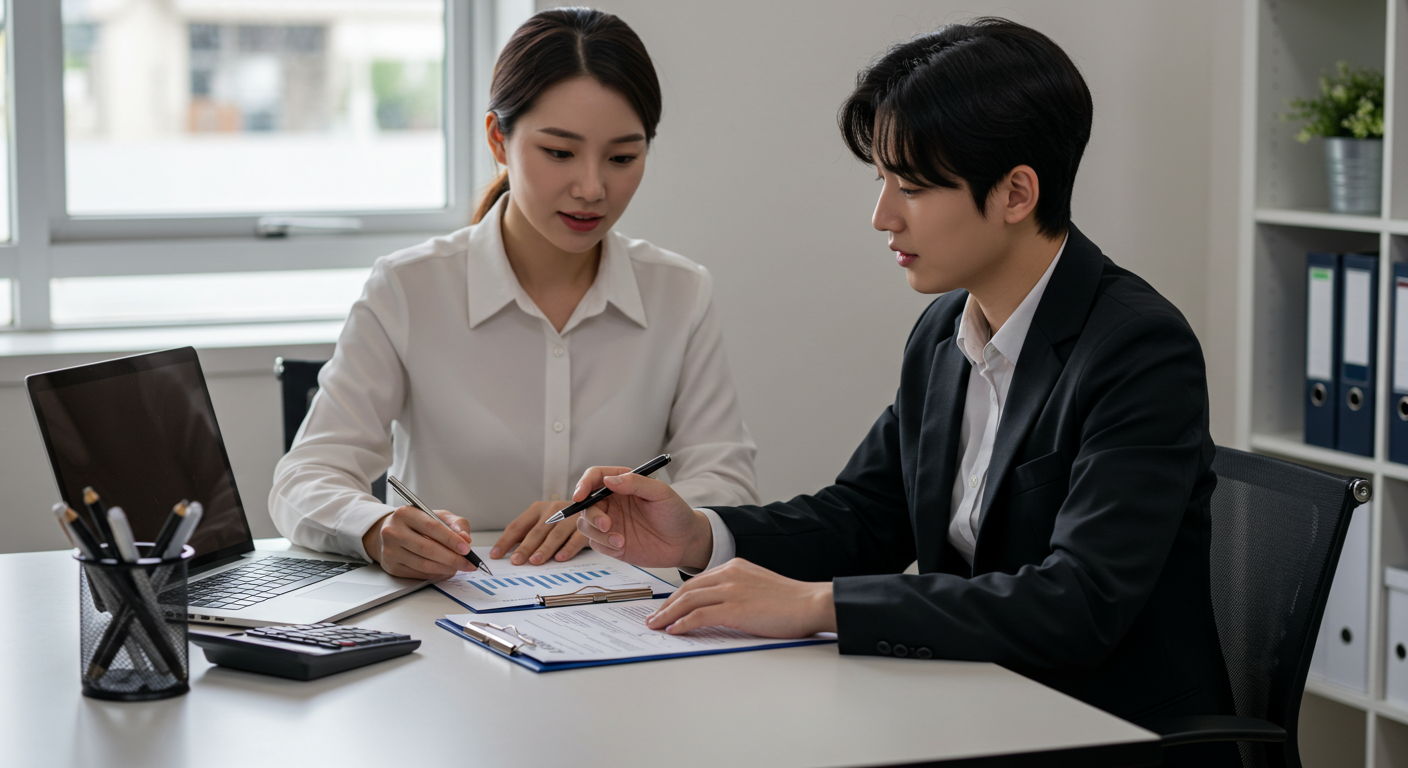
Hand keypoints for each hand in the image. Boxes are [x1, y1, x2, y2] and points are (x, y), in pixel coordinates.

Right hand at [361, 505, 474, 579]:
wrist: (393, 533)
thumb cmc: (418, 524)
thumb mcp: (438, 516)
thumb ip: (456, 524)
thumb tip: (466, 539)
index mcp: (405, 514)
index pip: (432, 527)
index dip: (451, 540)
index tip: (466, 549)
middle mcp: (393, 532)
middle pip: (427, 549)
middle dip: (452, 558)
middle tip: (467, 563)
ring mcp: (390, 551)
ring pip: (423, 564)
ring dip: (445, 569)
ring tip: (458, 568)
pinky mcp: (392, 567)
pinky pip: (418, 574)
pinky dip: (435, 574)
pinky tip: (444, 571)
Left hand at [490, 500, 588, 564]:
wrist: (594, 509)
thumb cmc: (563, 521)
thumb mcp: (544, 523)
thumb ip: (528, 535)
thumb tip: (506, 553)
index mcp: (538, 509)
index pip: (518, 526)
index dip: (506, 541)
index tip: (496, 554)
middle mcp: (553, 510)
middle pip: (536, 531)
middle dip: (525, 547)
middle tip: (516, 561)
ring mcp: (570, 517)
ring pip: (555, 534)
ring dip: (544, 549)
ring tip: (535, 561)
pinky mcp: (585, 525)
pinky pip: (575, 539)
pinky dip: (567, 549)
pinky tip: (560, 558)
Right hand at [571, 465, 713, 569]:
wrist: (685, 542)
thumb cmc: (675, 513)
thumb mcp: (660, 493)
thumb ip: (635, 483)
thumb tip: (609, 480)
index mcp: (623, 484)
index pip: (595, 477)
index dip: (583, 484)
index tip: (581, 495)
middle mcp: (613, 502)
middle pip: (586, 504)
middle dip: (592, 515)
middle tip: (607, 525)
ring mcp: (611, 523)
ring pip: (586, 525)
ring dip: (598, 534)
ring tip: (620, 541)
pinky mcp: (612, 543)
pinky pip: (595, 544)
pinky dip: (605, 546)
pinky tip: (623, 547)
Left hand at [645, 558, 836, 637]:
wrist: (811, 603)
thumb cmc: (790, 601)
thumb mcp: (758, 586)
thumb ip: (737, 591)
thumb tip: (717, 610)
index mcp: (735, 566)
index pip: (697, 581)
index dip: (677, 596)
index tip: (666, 607)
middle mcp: (729, 574)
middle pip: (687, 589)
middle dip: (667, 605)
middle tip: (654, 618)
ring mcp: (731, 591)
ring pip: (688, 601)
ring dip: (668, 615)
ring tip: (657, 626)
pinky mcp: (735, 609)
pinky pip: (699, 616)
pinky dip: (683, 624)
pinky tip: (674, 631)